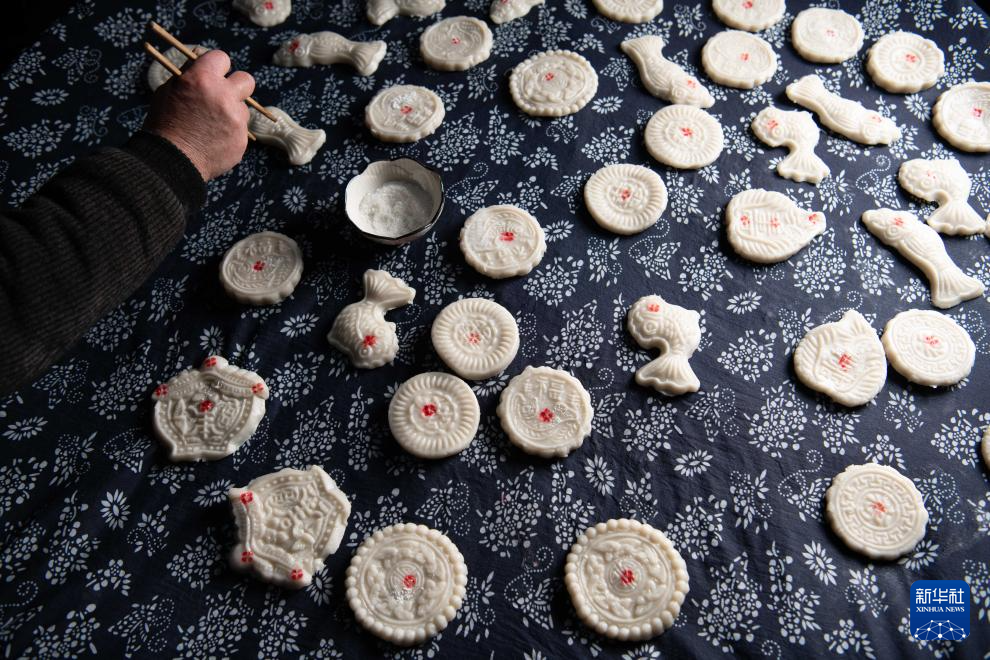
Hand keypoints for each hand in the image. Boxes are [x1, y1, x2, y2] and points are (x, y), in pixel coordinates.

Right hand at [143, 50, 254, 180]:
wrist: (171, 160)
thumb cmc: (164, 122)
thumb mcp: (168, 90)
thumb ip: (189, 73)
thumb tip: (201, 58)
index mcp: (202, 79)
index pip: (222, 58)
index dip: (216, 66)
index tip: (212, 74)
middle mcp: (223, 96)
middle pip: (246, 80)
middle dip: (236, 86)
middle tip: (224, 95)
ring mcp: (235, 119)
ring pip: (243, 108)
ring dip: (231, 113)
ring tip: (211, 125)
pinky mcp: (241, 139)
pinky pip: (240, 130)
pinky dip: (230, 134)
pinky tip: (213, 140)